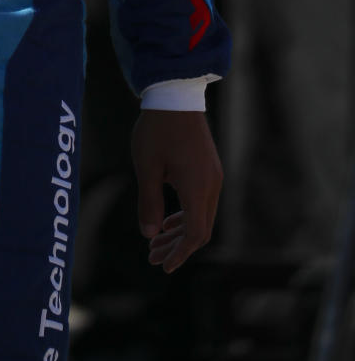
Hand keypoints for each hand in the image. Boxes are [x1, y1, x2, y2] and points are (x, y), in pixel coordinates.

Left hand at [131, 110, 221, 272]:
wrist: (175, 95)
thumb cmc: (157, 130)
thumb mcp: (147, 167)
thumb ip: (149, 203)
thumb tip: (150, 235)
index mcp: (197, 188)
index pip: (194, 235)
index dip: (179, 254)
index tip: (162, 266)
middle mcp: (212, 185)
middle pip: (200, 229)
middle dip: (176, 246)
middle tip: (152, 257)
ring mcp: (213, 176)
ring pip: (202, 216)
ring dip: (180, 231)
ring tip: (156, 241)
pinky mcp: (210, 168)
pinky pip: (202, 201)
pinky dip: (186, 215)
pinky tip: (168, 219)